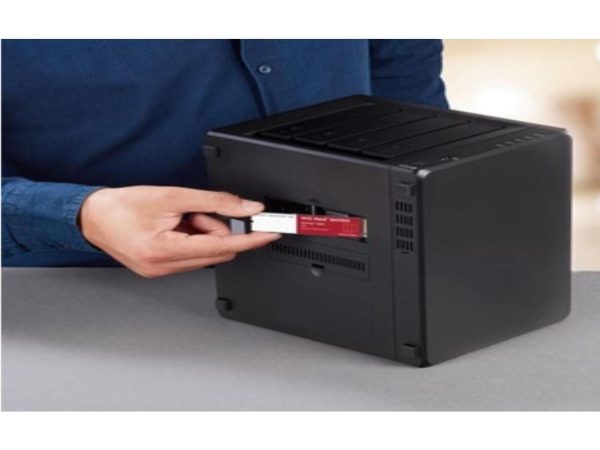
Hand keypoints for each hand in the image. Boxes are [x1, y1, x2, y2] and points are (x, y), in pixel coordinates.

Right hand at [79, 186, 279, 277]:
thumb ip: (215, 202)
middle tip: (193, 211)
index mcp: (166, 251)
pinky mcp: (161, 270)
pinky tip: (174, 227)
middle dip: (215, 228)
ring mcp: (162, 272)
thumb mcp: (173, 196)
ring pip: (206, 252)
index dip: (251, 239)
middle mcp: (165, 268)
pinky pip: (192, 255)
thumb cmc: (123, 205)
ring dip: (202, 232)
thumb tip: (246, 208)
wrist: (92, 216)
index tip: (271, 234)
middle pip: (216, 250)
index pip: (223, 246)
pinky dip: (192, 238)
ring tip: (176, 217)